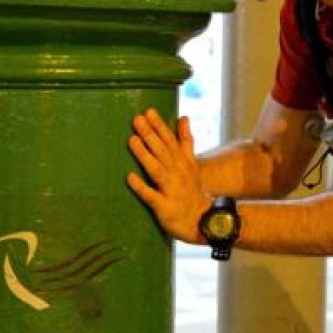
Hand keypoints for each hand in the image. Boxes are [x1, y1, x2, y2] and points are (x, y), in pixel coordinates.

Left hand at [127, 109, 211, 244]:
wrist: (202, 220)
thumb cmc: (192, 190)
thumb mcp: (192, 163)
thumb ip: (185, 140)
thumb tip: (184, 117)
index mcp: (183, 162)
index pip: (170, 140)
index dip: (160, 126)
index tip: (149, 112)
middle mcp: (178, 173)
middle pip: (162, 151)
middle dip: (150, 135)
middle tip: (137, 120)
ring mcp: (171, 190)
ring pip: (156, 169)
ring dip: (144, 155)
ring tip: (132, 140)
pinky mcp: (164, 207)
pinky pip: (151, 196)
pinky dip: (141, 187)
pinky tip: (130, 177)